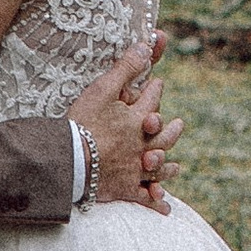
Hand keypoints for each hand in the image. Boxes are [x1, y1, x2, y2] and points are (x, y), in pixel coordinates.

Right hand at [74, 35, 176, 211]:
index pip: (150, 99)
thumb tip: (146, 45)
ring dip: (168, 166)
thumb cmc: (83, 124)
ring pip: (158, 167)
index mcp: (137, 119)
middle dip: (171, 129)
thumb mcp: (103, 90)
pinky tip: (164, 206)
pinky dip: (155, 201)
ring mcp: (135, 168)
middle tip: (179, 125)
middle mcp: (142, 144)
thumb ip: (125, 68)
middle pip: (162, 135)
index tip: (158, 82)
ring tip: (176, 166)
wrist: (71, 161)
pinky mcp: (126, 188)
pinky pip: (144, 196)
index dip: (154, 89)